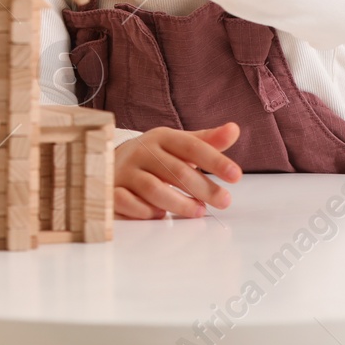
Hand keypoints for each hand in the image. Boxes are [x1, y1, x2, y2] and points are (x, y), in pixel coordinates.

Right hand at [113, 123, 241, 218]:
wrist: (109, 161)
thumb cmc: (153, 156)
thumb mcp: (179, 145)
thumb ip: (207, 141)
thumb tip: (234, 129)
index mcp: (161, 137)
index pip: (191, 146)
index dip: (214, 160)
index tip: (236, 175)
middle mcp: (141, 151)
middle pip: (175, 170)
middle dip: (204, 188)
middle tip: (224, 201)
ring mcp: (125, 171)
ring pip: (153, 188)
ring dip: (179, 203)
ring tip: (198, 211)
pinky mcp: (112, 189)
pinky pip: (129, 203)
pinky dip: (146, 211)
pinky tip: (161, 215)